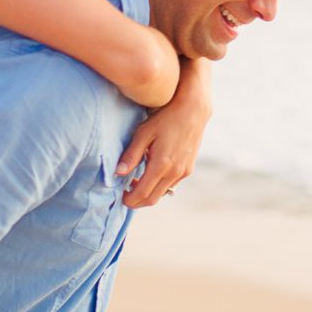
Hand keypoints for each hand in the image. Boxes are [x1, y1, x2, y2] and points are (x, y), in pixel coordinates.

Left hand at [117, 57, 211, 207]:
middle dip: (137, 201)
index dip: (129, 200)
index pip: (142, 194)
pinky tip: (152, 171)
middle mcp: (174, 173)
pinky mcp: (188, 169)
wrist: (193, 110)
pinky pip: (171, 184)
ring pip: (162, 193)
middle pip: (152, 199)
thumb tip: (118, 173)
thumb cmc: (165, 118)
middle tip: (126, 193)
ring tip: (137, 180)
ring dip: (148, 192)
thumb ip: (131, 155)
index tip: (120, 196)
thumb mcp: (144, 133)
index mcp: (161, 165)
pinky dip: (159, 184)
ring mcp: (183, 172)